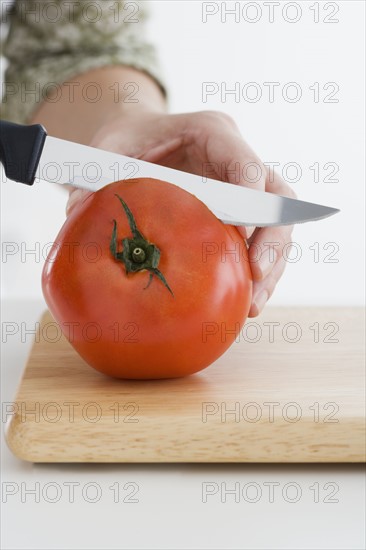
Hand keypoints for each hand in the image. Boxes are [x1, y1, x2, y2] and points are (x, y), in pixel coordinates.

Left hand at [66, 110, 295, 316]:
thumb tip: (80, 215)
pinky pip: (257, 241)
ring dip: (271, 266)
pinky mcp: (237, 212)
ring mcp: (240, 186)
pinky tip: (243, 300)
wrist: (139, 137)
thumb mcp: (107, 148)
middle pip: (277, 197)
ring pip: (275, 225)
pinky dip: (255, 272)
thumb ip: (96, 177)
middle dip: (272, 241)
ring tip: (252, 306)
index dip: (251, 198)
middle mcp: (234, 158)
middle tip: (255, 276)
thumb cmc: (127, 138)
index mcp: (211, 133)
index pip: (246, 164)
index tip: (240, 235)